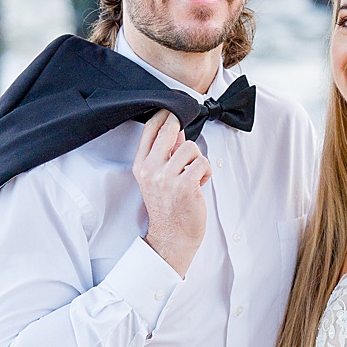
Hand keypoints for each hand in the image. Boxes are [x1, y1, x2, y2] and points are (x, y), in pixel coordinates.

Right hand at [133, 109, 210, 276]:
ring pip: (191, 147)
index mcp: (141, 165)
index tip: (172, 110)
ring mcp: (167, 177)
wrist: (172, 236)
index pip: (150, 130)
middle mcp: (151, 169)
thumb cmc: (169, 207)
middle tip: (186, 132)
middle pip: (170, 130)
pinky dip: (206, 172)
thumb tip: (176, 129)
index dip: (164, 115)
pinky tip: (200, 183)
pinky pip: (202, 163)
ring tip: (193, 175)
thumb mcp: (159, 177)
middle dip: (182, 128)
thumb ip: (166, 153)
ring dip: (198, 160)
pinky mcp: (185, 185)